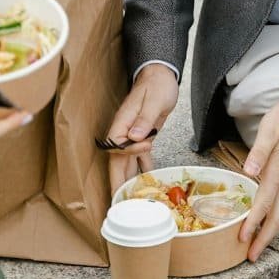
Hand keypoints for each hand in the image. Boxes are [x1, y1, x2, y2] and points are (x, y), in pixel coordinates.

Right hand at [106, 63, 178, 193]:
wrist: (161, 75)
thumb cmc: (157, 84)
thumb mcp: (154, 99)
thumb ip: (144, 118)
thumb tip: (134, 136)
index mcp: (123, 122)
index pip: (117, 145)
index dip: (129, 151)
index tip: (146, 145)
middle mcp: (124, 131)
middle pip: (116, 161)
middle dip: (117, 182)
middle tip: (118, 203)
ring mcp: (133, 135)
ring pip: (127, 162)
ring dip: (128, 180)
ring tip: (131, 200)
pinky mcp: (143, 137)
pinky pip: (140, 158)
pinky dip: (143, 170)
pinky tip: (148, 183)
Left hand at [239, 86, 278, 260]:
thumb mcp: (270, 128)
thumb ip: (259, 151)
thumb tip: (248, 171)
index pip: (264, 202)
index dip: (253, 223)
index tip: (242, 239)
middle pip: (278, 217)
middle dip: (264, 239)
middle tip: (251, 256)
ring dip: (271, 232)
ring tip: (258, 245)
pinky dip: (277, 218)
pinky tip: (268, 222)